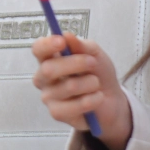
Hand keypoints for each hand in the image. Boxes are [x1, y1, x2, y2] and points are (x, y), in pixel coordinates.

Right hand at [32, 34, 131, 149]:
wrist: (111, 100)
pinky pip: (75, 105)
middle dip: (75, 63)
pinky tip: (97, 98)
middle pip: (48, 69)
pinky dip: (93, 99)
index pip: (38, 50)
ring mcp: (48, 97)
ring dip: (90, 83)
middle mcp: (44, 78)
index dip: (46, 45)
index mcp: (49, 59)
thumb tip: (67, 35)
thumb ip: (81, 46)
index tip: (61, 41)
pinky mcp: (57, 113)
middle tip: (93, 63)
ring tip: (97, 84)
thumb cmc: (98, 73)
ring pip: (68, 86)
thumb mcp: (95, 54)